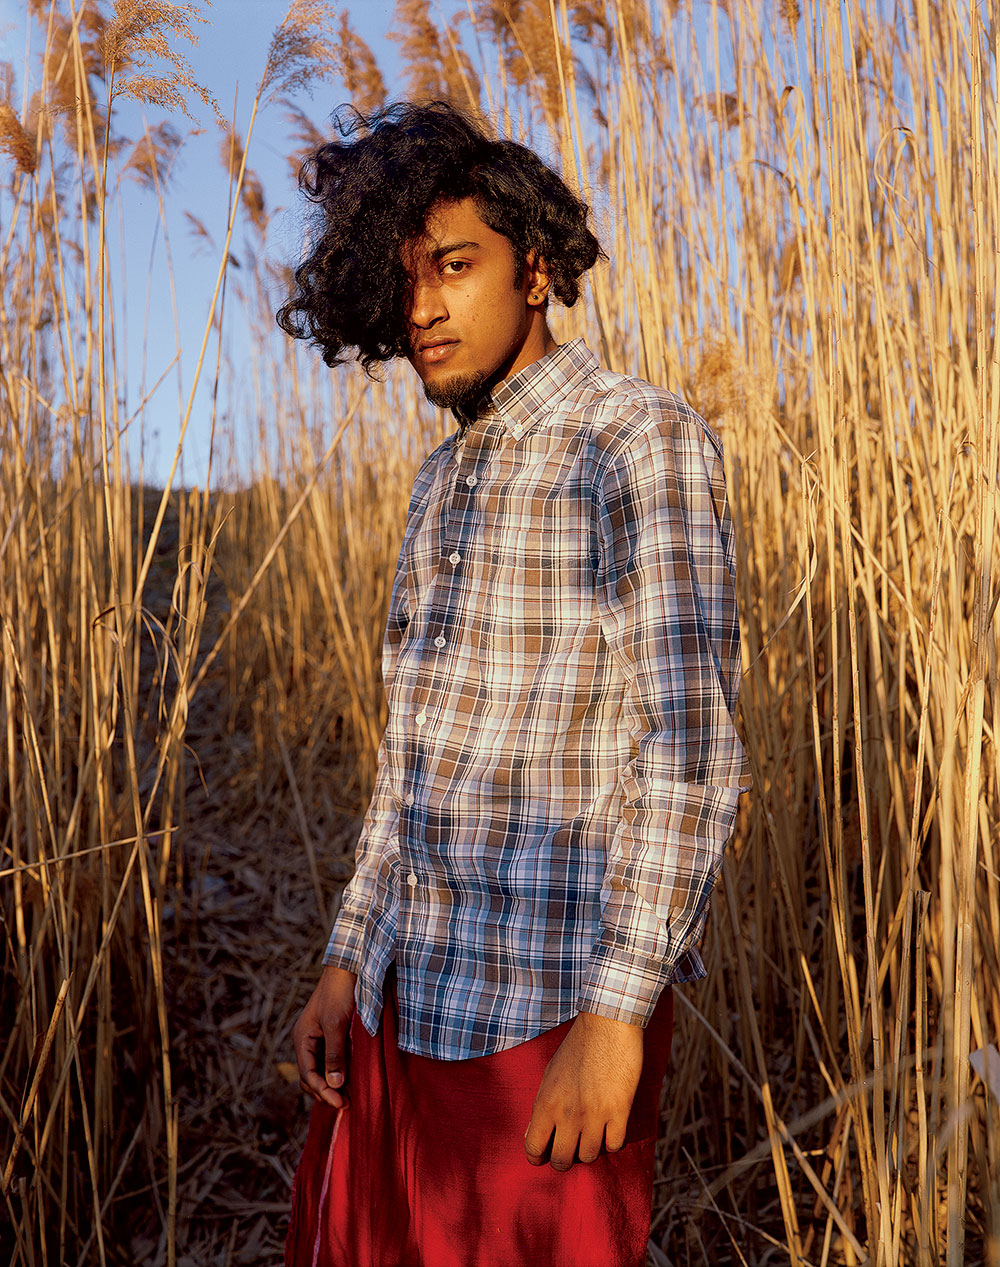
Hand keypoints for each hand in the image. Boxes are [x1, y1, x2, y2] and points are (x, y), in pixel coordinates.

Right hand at [292, 965, 356, 1108]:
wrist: (350, 967)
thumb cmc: (340, 993)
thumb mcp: (336, 1024)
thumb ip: (335, 1055)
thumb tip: (334, 1085)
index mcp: (302, 1038)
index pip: (308, 1075)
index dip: (323, 1092)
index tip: (341, 1103)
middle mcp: (307, 1040)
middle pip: (311, 1076)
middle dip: (326, 1091)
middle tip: (346, 1103)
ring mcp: (319, 1038)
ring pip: (321, 1069)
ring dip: (333, 1083)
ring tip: (350, 1095)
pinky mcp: (332, 1034)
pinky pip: (332, 1059)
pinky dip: (339, 1071)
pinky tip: (352, 1078)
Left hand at [524, 1011, 643, 1169]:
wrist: (608, 1024)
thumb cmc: (577, 1047)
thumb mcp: (550, 1073)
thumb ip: (541, 1105)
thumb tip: (533, 1134)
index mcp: (547, 1103)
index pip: (534, 1148)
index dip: (537, 1157)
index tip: (543, 1155)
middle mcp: (569, 1114)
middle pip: (562, 1160)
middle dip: (563, 1160)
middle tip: (569, 1150)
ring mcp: (595, 1115)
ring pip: (590, 1156)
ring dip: (589, 1149)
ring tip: (590, 1136)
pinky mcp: (620, 1111)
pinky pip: (614, 1146)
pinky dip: (611, 1142)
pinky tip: (609, 1129)